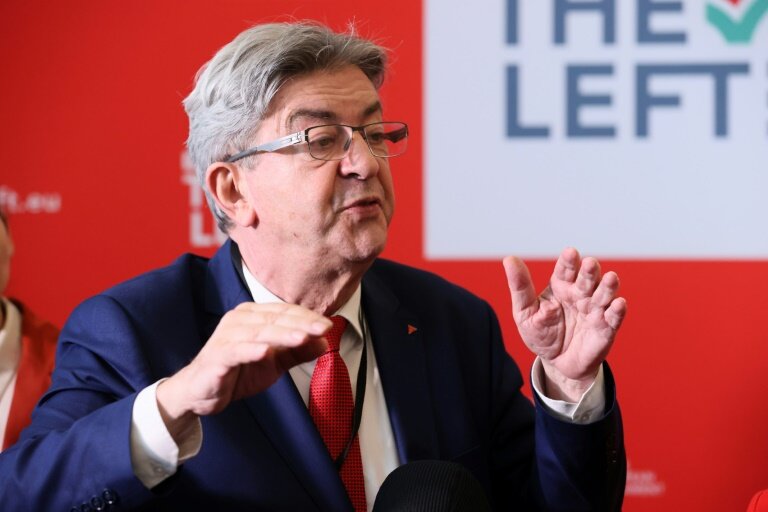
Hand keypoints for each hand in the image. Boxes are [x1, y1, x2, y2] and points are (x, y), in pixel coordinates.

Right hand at [156, 302, 330, 439]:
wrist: (201, 393)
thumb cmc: (237, 372)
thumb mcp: (274, 363)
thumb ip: (297, 352)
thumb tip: (324, 343)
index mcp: (253, 316)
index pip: (285, 312)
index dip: (307, 317)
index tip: (328, 325)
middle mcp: (239, 320)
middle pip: (275, 319)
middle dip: (302, 324)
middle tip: (323, 329)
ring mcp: (226, 337)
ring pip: (260, 332)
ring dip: (283, 335)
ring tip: (303, 337)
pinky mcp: (217, 357)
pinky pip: (236, 351)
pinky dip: (251, 350)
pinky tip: (266, 352)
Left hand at [503, 248, 626, 400]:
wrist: (556, 363)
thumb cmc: (541, 334)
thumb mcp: (525, 311)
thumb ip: (520, 286)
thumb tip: (509, 259)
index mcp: (560, 286)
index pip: (565, 269)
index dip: (568, 261)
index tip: (570, 253)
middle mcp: (580, 294)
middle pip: (587, 278)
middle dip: (589, 271)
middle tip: (589, 264)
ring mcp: (595, 310)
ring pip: (604, 294)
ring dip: (608, 286)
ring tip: (610, 277)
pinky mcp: (606, 328)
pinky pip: (614, 317)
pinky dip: (618, 310)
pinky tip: (619, 303)